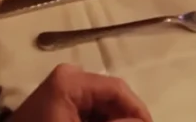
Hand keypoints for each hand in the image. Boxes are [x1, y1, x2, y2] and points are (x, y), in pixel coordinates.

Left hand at [12, 65, 151, 121]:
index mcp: (72, 80)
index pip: (116, 88)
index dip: (138, 110)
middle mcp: (68, 77)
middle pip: (109, 97)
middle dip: (125, 117)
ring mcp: (61, 90)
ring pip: (100, 106)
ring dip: (113, 121)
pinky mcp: (57, 104)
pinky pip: (87, 112)